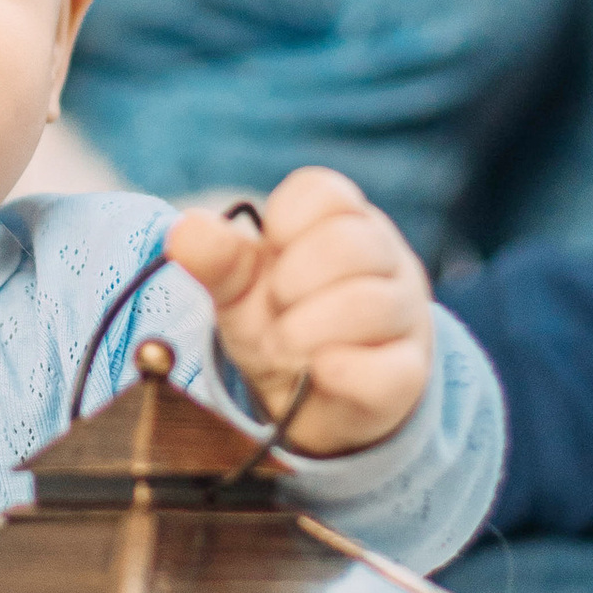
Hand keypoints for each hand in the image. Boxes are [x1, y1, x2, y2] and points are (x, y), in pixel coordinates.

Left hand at [165, 166, 431, 457]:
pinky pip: (390, 370)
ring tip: (282, 347)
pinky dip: (341, 371)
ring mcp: (404, 317)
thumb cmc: (284, 322)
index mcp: (344, 223)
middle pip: (352, 244)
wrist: (313, 399)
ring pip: (371, 305)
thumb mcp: (241, 291)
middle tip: (275, 308)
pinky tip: (318, 372)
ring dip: (307, 330)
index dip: (287, 221)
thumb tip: (185, 230)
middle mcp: (385, 262)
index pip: (327, 193)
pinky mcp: (408, 375)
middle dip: (292, 281)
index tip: (270, 250)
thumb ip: (218, 260)